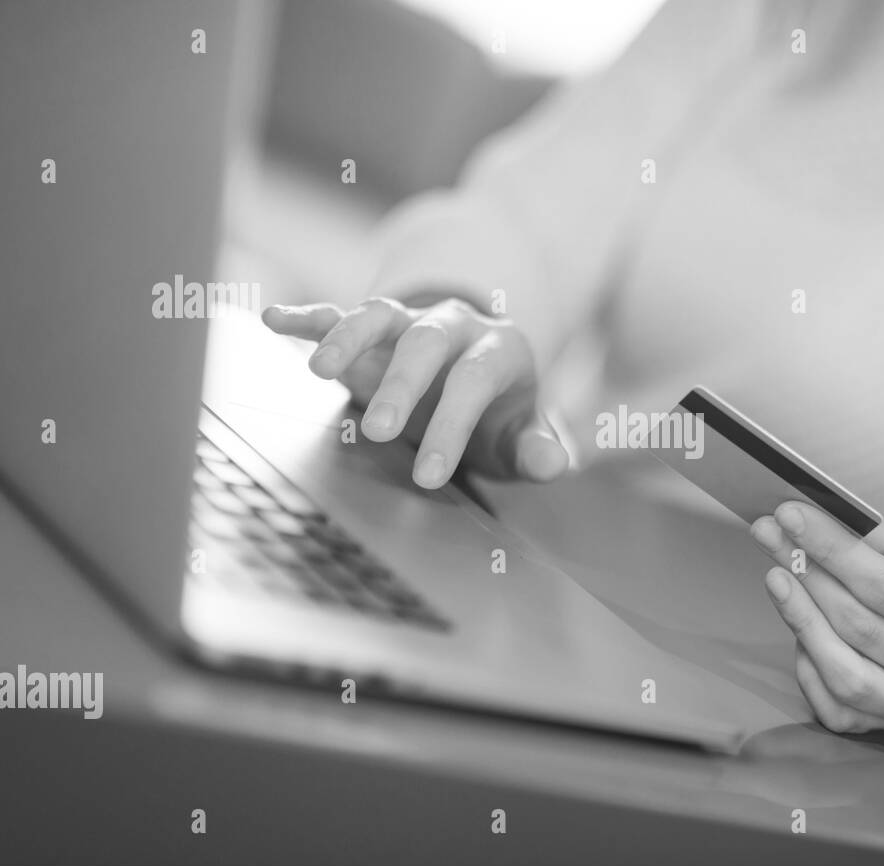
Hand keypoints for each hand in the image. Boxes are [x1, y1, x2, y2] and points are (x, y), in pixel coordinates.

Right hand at [262, 297, 567, 487]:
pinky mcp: (373, 329)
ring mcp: (409, 321)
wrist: (481, 388)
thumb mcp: (522, 438)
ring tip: (318, 370)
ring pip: (378, 316)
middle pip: (425, 344)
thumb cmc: (500, 420)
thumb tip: (553, 463)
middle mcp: (454, 325)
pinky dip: (307, 316)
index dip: (453, 426)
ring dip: (348, 338)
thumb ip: (536, 450)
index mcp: (501, 349)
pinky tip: (273, 318)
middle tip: (378, 432)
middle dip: (401, 385)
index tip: (430, 477)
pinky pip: (337, 313)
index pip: (475, 381)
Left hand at [750, 503, 883, 733]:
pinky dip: (808, 666)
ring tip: (776, 577)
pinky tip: (798, 626)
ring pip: (844, 673)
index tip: (790, 515)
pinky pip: (834, 706)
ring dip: (801, 620)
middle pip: (860, 626)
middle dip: (807, 576)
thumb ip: (871, 538)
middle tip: (769, 536)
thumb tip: (805, 525)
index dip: (832, 550)